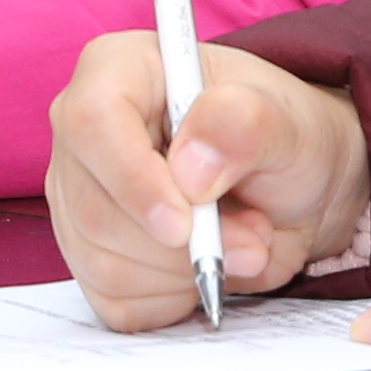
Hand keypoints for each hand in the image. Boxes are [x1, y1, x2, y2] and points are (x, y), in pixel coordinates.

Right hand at [47, 32, 370, 329]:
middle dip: (182, 245)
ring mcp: (79, 198)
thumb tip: (191, 168)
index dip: (132, 179)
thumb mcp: (285, 121)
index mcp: (118, 71)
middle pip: (95, 209)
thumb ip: (244, 126)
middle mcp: (84, 135)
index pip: (91, 122)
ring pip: (104, 262)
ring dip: (188, 271)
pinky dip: (174, 297)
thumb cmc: (281, 135)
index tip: (184, 224)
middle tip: (253, 236)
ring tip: (240, 239)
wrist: (290, 187)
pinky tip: (204, 265)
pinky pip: (115, 299)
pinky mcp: (92, 255)